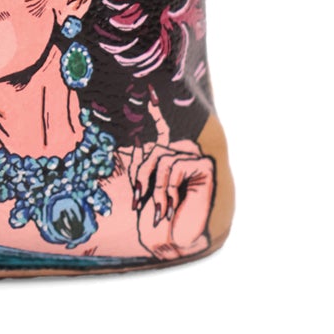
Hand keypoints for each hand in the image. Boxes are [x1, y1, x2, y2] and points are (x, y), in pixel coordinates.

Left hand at [129, 89, 215, 259]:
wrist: (172, 243)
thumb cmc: (154, 220)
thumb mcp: (140, 186)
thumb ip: (138, 164)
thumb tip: (129, 139)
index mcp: (167, 155)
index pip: (159, 128)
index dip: (156, 111)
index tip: (149, 90)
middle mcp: (182, 152)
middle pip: (152, 144)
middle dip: (140, 172)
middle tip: (137, 198)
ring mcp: (194, 157)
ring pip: (160, 155)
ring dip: (153, 187)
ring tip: (159, 210)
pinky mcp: (204, 165)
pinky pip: (173, 164)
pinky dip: (166, 188)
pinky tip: (171, 206)